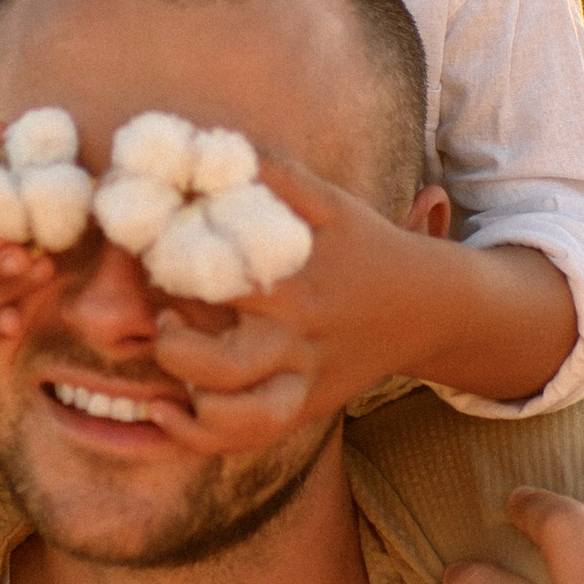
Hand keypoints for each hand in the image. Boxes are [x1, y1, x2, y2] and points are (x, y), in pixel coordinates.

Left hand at [146, 158, 440, 451]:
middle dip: (175, 347)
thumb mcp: (330, 202)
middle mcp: (296, 340)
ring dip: (190, 406)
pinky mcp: (304, 408)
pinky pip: (249, 437)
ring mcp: (302, 382)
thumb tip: (212, 146)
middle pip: (221, 363)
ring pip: (238, 417)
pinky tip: (169, 413)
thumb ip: (273, 173)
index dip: (173, 270)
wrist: (429, 308)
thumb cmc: (367, 247)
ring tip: (170, 376)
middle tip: (163, 320)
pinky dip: (202, 436)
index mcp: (296, 284)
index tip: (154, 256)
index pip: (220, 281)